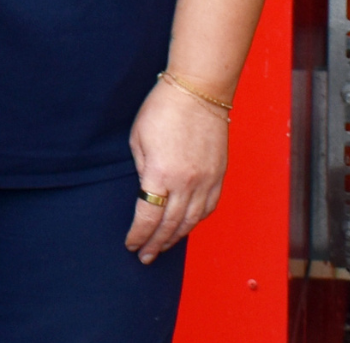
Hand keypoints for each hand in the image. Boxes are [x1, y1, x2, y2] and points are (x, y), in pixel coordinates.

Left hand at [125, 78, 229, 262]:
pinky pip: (208, 208)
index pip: (148, 216)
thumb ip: (142, 171)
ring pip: (191, 221)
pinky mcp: (219, 176)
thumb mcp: (138, 140)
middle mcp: (186, 183)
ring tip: (162, 247)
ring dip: (175, 238)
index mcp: (160, 174)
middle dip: (155, 244)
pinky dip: (195, 222)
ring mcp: (206, 181)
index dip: (138, 234)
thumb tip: (146, 193)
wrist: (199, 93)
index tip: (131, 243)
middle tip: (144, 256)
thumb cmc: (162, 110)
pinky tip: (185, 227)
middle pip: (169, 225)